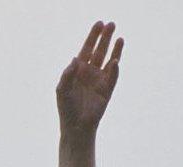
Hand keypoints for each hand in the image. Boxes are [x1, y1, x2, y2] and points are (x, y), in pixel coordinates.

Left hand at [56, 21, 123, 138]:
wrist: (76, 127)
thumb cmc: (66, 108)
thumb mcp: (62, 89)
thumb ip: (67, 74)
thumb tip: (75, 59)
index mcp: (78, 70)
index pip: (87, 48)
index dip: (93, 36)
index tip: (99, 24)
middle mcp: (90, 72)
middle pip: (99, 51)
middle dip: (105, 38)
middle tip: (112, 24)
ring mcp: (100, 81)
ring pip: (109, 61)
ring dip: (115, 50)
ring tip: (120, 37)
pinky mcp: (107, 91)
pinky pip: (112, 77)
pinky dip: (114, 70)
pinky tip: (115, 61)